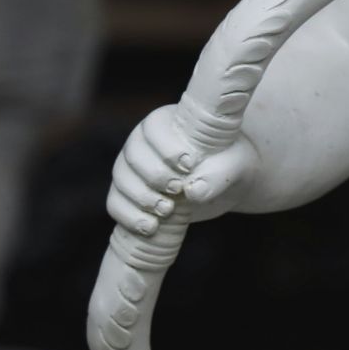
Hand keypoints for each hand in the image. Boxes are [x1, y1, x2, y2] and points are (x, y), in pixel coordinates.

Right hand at [106, 104, 256, 234]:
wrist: (223, 183)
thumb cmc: (227, 163)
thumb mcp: (233, 164)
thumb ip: (217, 175)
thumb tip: (193, 191)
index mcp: (166, 122)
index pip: (153, 128)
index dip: (167, 148)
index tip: (189, 165)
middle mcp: (142, 142)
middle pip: (133, 156)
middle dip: (154, 176)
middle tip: (178, 190)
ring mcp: (131, 169)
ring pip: (122, 181)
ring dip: (142, 198)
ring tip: (167, 211)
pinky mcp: (129, 195)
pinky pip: (115, 204)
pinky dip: (128, 216)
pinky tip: (150, 227)